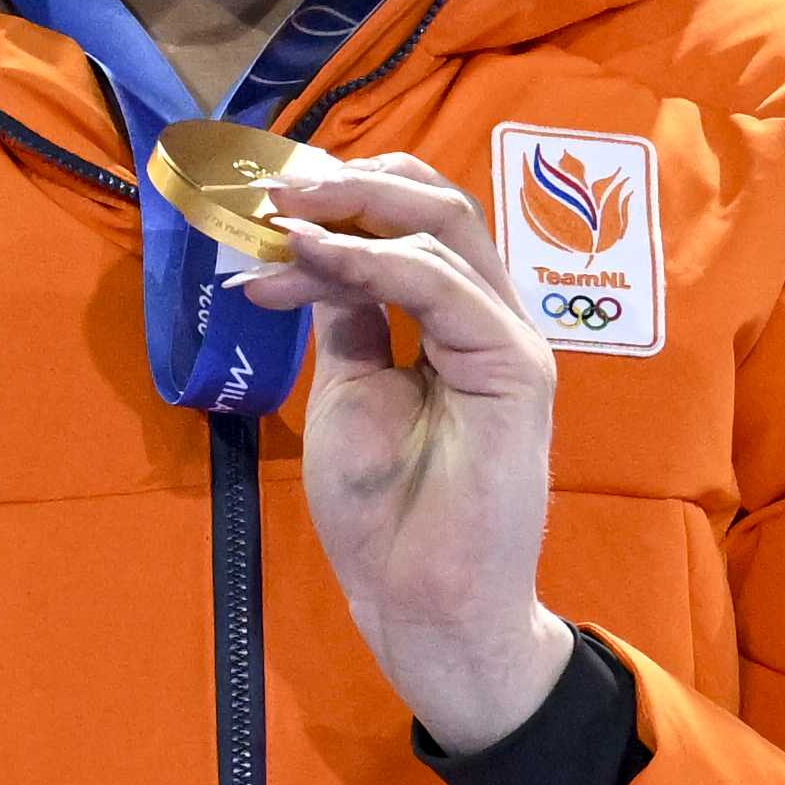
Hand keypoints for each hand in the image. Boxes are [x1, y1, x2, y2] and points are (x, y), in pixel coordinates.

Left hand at [234, 152, 570, 753]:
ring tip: (277, 222)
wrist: (419, 602)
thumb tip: (312, 251)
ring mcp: (510, 336)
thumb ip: (348, 316)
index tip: (266, 198)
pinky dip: (370, 260)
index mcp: (456, 316)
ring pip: (443, 225)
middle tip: (272, 191)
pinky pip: (442, 285)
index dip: (344, 192)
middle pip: (437, 202)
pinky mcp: (517, 367)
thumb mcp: (350, 387)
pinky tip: (311, 257)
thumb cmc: (387, 511)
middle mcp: (490, 314)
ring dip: (348, 212)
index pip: (415, 217)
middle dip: (349, 182)